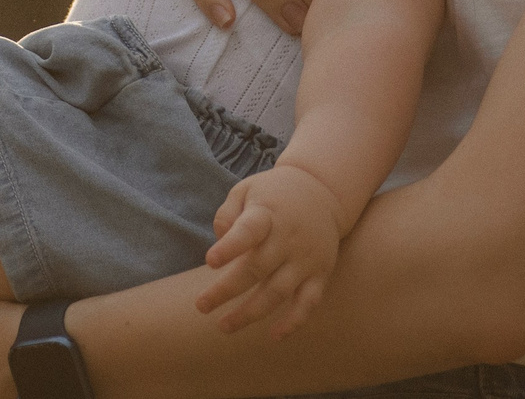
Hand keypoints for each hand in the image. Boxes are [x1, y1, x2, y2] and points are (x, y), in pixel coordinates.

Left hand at [199, 164, 348, 337]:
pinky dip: (294, 321)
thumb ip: (228, 212)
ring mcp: (305, 259)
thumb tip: (218, 242)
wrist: (323, 191)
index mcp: (268, 214)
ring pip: (278, 291)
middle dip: (227, 290)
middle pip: (257, 268)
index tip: (209, 261)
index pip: (249, 231)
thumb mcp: (247, 189)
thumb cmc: (274, 194)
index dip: (230, 247)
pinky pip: (309, 302)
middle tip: (201, 305)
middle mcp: (288, 238)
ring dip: (251, 312)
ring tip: (224, 326)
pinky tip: (274, 336)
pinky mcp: (320, 274)